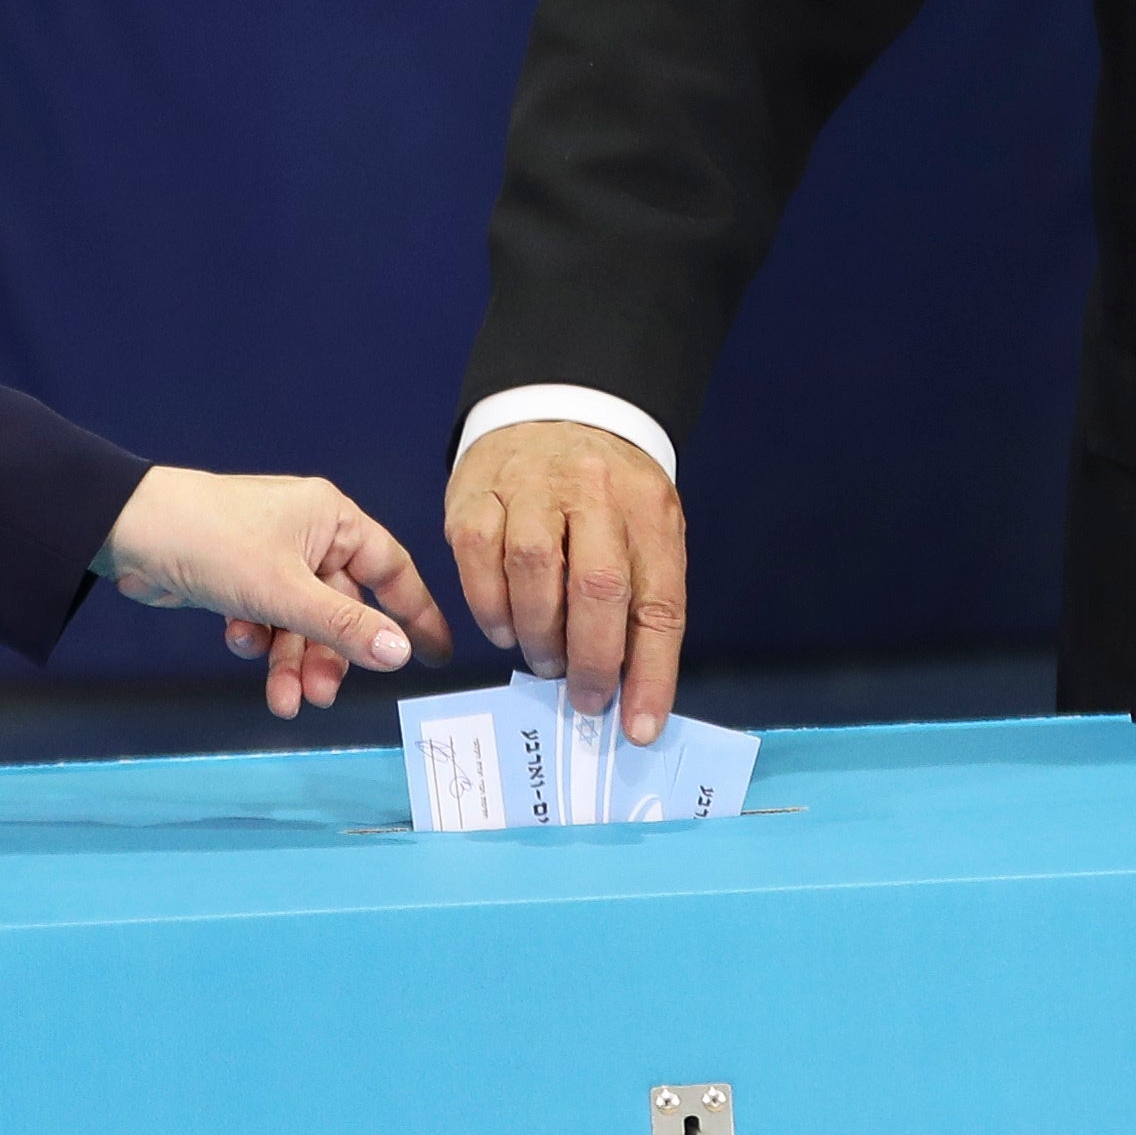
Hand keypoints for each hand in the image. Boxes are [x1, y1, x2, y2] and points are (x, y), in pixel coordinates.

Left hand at [97, 469, 448, 718]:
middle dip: (329, 656)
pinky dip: (258, 640)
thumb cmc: (209, 539)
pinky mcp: (239, 578)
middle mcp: (308, 535)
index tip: (434, 656)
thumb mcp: (284, 591)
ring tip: (282, 698)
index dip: (415, 614)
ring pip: (301, 622)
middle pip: (341, 608)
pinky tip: (239, 641)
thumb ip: (343, 626)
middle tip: (321, 696)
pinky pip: (267, 619)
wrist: (126, 532)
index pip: (391, 569)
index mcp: (331, 519)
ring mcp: (272, 558)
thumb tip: (400, 654)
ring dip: (293, 661)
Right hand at [445, 419, 689, 746]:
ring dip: (539, 636)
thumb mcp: (645, 534)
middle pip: (597, 588)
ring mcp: (530, 487)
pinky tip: (505, 627)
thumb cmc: (608, 494)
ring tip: (546, 660)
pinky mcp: (477, 493)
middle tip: (583, 698)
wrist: (557, 407)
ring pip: (534, 574)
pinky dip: (491, 607)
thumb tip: (631, 699)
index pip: (658, 602)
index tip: (638, 727)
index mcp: (649, 509)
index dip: (650, 673)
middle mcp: (593, 491)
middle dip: (590, 661)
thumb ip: (641, 606)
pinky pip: (479, 559)